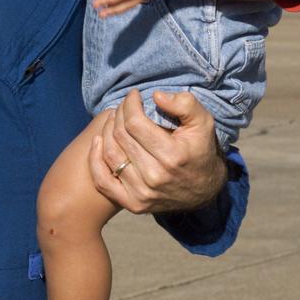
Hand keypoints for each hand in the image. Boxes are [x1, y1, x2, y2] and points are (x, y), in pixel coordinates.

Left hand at [88, 89, 226, 214]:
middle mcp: (155, 177)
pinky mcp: (133, 204)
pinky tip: (98, 141)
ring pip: (110, 154)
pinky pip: (103, 181)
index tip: (133, 95)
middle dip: (119, 114)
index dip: (130, 104)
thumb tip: (156, 95)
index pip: (135, 123)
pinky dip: (95, 160)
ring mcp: (142, 193)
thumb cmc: (200, 149)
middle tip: (124, 106)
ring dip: (106, 131)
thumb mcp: (203, 122)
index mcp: (172, 156)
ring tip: (113, 120)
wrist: (204, 189)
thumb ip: (185, 104)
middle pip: (121, 136)